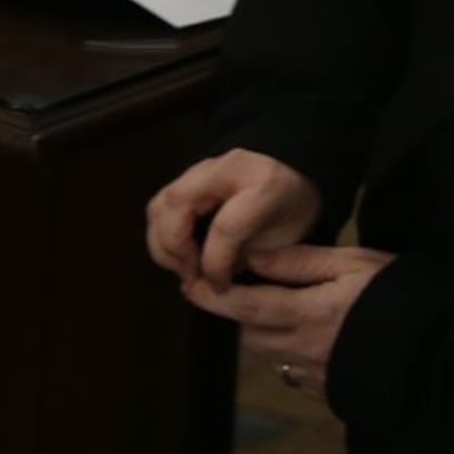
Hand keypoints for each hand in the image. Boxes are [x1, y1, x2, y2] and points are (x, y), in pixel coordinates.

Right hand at [144, 147, 322, 288]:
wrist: (295, 175)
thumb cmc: (293, 210)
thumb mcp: (288, 238)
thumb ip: (248, 259)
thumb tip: (207, 285)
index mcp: (264, 184)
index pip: (225, 227)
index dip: (215, 264)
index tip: (220, 286)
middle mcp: (228, 168)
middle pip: (177, 206)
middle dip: (176, 250)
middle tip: (193, 276)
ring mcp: (202, 168)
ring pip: (160, 207)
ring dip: (164, 245)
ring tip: (187, 269)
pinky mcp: (185, 178)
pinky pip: (159, 208)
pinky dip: (162, 236)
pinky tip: (182, 256)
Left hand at [186, 242, 393, 404]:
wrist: (442, 350)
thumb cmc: (400, 294)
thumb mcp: (355, 264)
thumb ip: (302, 261)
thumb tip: (252, 257)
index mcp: (306, 313)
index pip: (243, 306)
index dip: (213, 296)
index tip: (192, 285)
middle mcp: (302, 349)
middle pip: (252, 334)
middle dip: (245, 314)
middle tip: (257, 292)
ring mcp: (315, 375)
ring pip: (271, 355)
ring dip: (267, 334)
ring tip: (289, 314)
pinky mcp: (330, 391)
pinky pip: (295, 374)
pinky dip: (292, 356)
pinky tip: (318, 341)